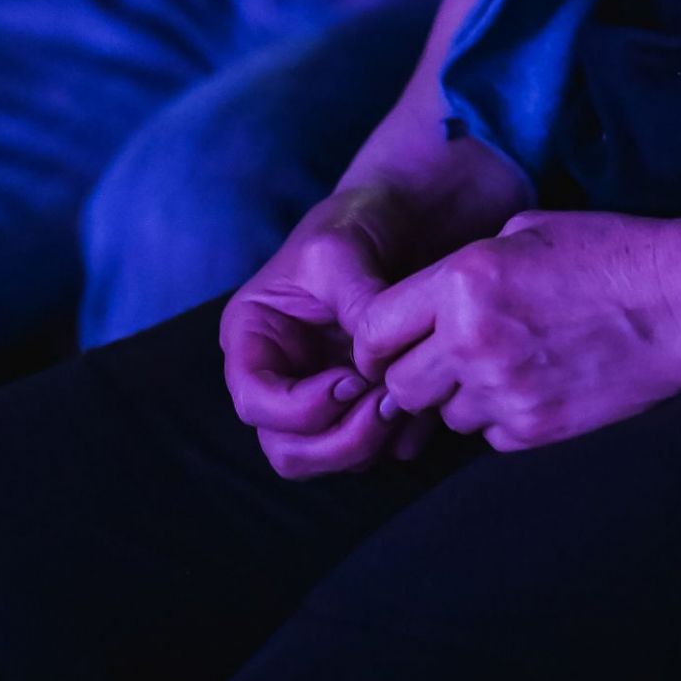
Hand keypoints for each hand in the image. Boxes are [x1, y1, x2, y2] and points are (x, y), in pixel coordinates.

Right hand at [221, 185, 448, 479]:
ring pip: (329, 460)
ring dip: (371, 442)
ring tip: (409, 396)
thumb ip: (355, 304)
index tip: (350, 380)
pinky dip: (399, 438)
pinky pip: (374, 451)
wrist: (406, 219)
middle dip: (339, 440)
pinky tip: (426, 399)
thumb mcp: (342, 250)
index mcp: (254, 337)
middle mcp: (279, 377)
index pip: (254, 400)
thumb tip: (374, 364)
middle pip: (287, 449)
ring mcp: (319, 398)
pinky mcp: (360, 408)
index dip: (299, 406)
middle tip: (388, 404)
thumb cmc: (357, 222)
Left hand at [352, 208, 680, 453]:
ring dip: (456, 396)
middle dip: (410, 371)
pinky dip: (498, 416)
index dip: (374, 340)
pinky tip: (533, 382)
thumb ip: (463, 270)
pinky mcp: (536, 428)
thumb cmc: (609, 251)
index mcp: (462, 282)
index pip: (374, 330)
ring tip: (500, 363)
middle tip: (440, 356)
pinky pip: (487, 436)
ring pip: (442, 416)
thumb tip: (428, 306)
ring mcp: (505, 392)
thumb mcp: (524, 232)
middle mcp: (472, 342)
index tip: (386, 342)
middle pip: (399, 384)